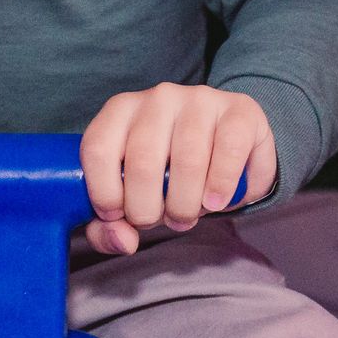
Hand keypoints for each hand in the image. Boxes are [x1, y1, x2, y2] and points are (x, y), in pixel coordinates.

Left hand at [79, 83, 277, 255]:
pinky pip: (229, 151)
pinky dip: (221, 186)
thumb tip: (123, 239)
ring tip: (189, 213)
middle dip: (148, 210)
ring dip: (186, 205)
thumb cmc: (170, 173)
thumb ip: (110, 227)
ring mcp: (200, 99)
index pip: (98, 149)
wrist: (229, 147)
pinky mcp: (240, 110)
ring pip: (187, 161)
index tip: (118, 216)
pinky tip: (215, 201)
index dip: (104, 194)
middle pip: (143, 163)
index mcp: (121, 110)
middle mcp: (158, 98)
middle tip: (161, 220)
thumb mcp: (132, 196)